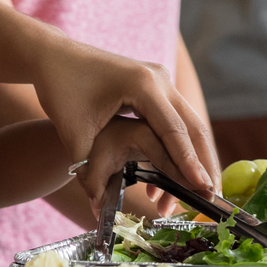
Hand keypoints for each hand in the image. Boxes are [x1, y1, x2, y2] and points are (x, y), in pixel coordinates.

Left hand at [32, 40, 215, 213]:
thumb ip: (88, 171)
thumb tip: (96, 210)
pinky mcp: (156, 86)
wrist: (53, 56)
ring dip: (198, 156)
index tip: (203, 190)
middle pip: (192, 127)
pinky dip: (184, 145)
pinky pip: (177, 119)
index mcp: (142, 86)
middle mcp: (158, 79)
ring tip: (205, 190)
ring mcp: (160, 80)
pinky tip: (188, 171)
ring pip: (189, 123)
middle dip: (204, 164)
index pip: (173, 131)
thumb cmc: (60, 90)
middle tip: (213, 199)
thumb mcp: (73, 132)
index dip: (189, 163)